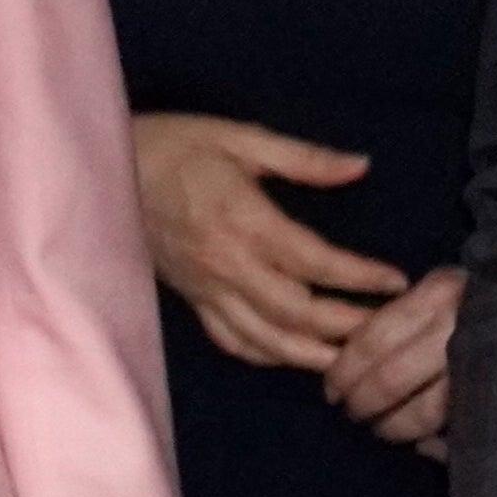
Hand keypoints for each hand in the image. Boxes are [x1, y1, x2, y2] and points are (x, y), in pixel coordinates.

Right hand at [131, 115, 406, 372]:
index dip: (359, 277)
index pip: (315, 262)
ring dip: (311, 355)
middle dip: (344, 326)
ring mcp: (206, 289)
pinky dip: (265, 355)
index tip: (395, 282)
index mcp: (244, 221)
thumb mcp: (238, 136)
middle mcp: (227, 264)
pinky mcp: (189, 299)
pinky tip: (290, 356)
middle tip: (384, 330)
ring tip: (350, 360)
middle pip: (297, 313)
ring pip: (265, 339)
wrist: (101, 167)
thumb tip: (359, 166)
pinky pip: (231, 340)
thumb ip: (303, 158)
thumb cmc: (172, 145)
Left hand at [324, 265, 464, 456]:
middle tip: (352, 414)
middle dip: (363, 405)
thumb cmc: (483, 298)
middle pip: (392, 379)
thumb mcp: (440, 292)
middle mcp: (462, 326)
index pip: (373, 338)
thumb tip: (351, 369)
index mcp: (439, 293)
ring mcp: (486, 361)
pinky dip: (438, 443)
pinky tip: (427, 444)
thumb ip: (400, 322)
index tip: (331, 390)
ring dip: (395, 428)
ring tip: (383, 430)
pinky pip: (461, 430)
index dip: (343, 370)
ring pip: (424, 412)